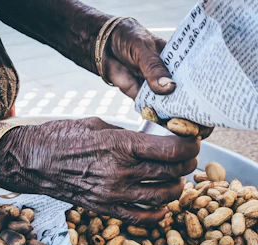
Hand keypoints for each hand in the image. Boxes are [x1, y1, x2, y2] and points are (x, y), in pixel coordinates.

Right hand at [0, 117, 200, 224]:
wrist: (33, 160)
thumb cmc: (61, 137)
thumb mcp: (97, 124)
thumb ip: (126, 134)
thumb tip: (147, 140)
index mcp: (119, 145)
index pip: (170, 150)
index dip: (189, 145)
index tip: (193, 141)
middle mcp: (119, 172)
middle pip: (171, 172)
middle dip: (187, 163)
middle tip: (187, 156)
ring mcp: (112, 194)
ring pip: (162, 196)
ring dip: (176, 186)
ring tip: (176, 178)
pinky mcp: (104, 208)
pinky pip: (141, 217)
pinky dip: (158, 212)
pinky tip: (162, 204)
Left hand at [103, 18, 212, 138]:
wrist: (104, 46)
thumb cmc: (127, 39)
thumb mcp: (141, 49)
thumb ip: (153, 67)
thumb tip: (169, 88)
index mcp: (177, 60)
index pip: (197, 76)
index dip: (205, 90)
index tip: (212, 106)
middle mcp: (170, 76)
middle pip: (187, 95)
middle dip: (195, 111)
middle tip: (203, 127)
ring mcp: (157, 88)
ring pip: (172, 106)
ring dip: (179, 119)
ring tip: (189, 133)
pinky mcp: (143, 98)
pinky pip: (153, 111)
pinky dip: (160, 120)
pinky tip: (169, 129)